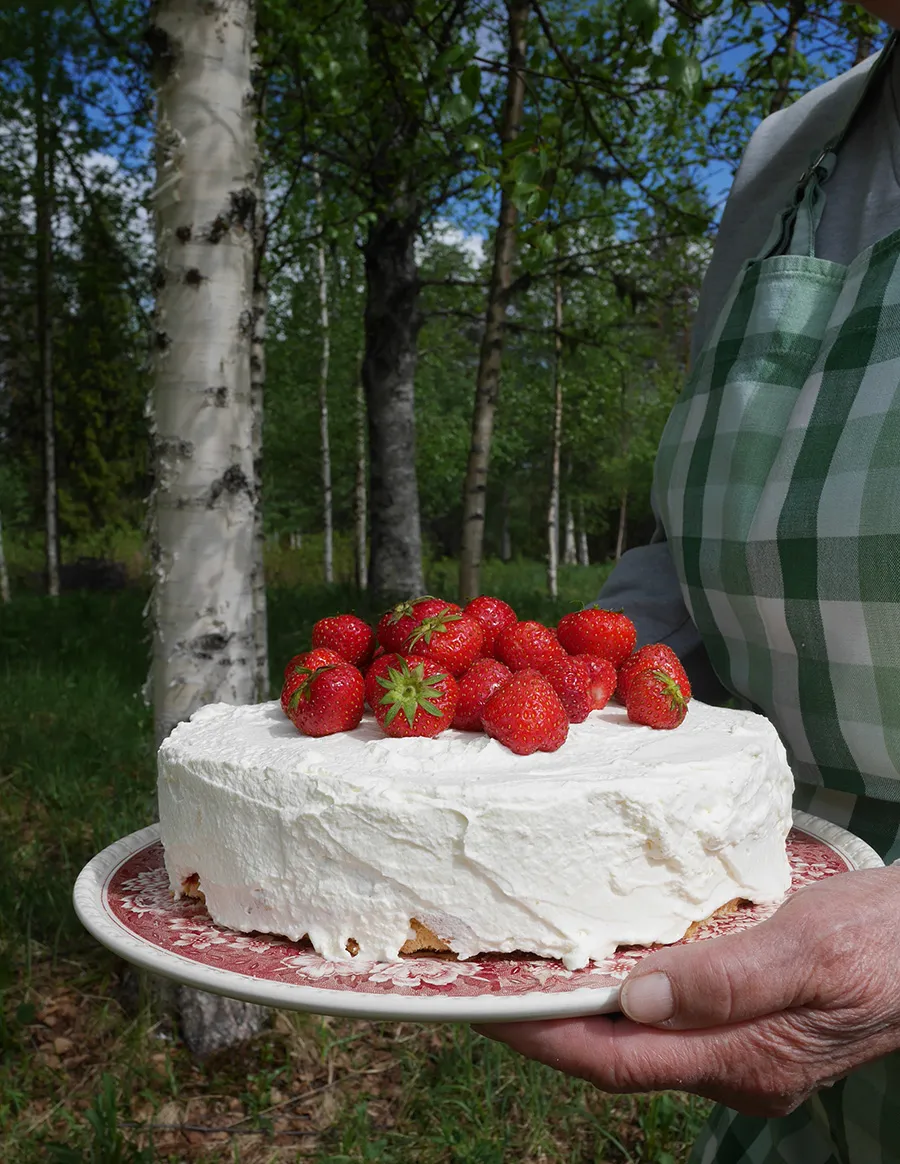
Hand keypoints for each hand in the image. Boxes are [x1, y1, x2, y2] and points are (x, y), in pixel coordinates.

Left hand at [475, 866, 899, 1115]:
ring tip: (529, 964)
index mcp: (747, 1059)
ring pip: (639, 1037)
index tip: (483, 1008)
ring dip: (581, 1006)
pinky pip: (668, 1015)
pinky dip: (624, 989)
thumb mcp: (813, 950)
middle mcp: (736, 1066)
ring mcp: (744, 1048)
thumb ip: (729, 981)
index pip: (615, 1061)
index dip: (541, 1039)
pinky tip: (605, 953)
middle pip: (616, 1055)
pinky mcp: (751, 1021)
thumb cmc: (886, 941)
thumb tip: (637, 998)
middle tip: (487, 978)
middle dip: (546, 1025)